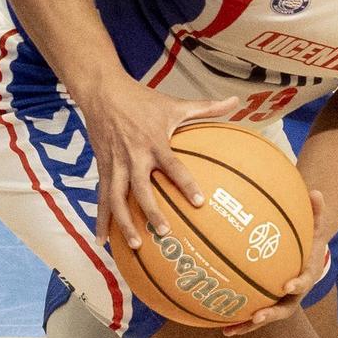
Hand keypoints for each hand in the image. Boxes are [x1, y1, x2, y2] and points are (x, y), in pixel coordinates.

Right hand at [80, 75, 241, 247]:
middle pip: (141, 188)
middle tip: (165, 232)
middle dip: (151, 211)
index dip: (186, 183)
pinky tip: (103, 240)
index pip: (172, 165)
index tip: (200, 202)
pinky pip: (101, 198)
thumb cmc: (142, 100)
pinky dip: (101, 220)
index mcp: (154, 142)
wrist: (102, 92)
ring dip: (125, 223)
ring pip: (117, 198)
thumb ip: (206, 107)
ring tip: (137, 245)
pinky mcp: (103, 169)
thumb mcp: (174, 103)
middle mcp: (133, 156)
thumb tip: (236, 101)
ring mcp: (115, 164)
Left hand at [224, 191, 330, 336]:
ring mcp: (279, 301)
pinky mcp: (266, 304)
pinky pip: (252, 313)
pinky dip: (238, 320)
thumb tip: (316, 192)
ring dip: (248, 325)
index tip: (287, 285)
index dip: (297, 285)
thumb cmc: (309, 239)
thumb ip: (316, 211)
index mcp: (306, 276)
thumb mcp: (316, 225)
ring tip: (230, 330)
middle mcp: (293, 294)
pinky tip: (219, 324)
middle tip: (257, 317)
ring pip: (265, 316)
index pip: (304, 282)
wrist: (307, 255)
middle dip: (270, 315)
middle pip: (284, 309)